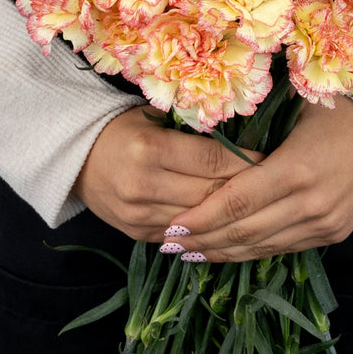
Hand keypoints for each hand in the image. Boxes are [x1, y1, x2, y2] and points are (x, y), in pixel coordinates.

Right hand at [73, 107, 264, 241]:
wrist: (77, 159)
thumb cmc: (125, 129)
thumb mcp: (155, 116)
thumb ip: (192, 128)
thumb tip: (243, 134)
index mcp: (150, 149)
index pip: (212, 160)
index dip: (246, 161)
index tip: (271, 159)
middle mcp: (144, 185)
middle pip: (211, 193)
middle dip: (246, 189)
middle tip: (275, 183)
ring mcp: (139, 216)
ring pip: (201, 220)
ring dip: (231, 214)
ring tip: (259, 205)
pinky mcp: (138, 235)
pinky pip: (184, 237)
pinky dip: (208, 229)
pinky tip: (230, 223)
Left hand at [166, 96, 352, 261]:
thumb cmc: (344, 108)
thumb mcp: (299, 106)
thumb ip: (256, 124)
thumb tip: (208, 131)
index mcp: (297, 168)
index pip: (235, 203)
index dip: (199, 218)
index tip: (169, 225)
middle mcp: (311, 204)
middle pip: (244, 232)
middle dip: (202, 240)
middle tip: (167, 243)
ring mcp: (325, 223)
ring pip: (263, 247)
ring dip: (223, 252)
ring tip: (189, 253)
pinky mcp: (335, 232)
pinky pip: (286, 248)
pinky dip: (254, 251)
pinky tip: (230, 250)